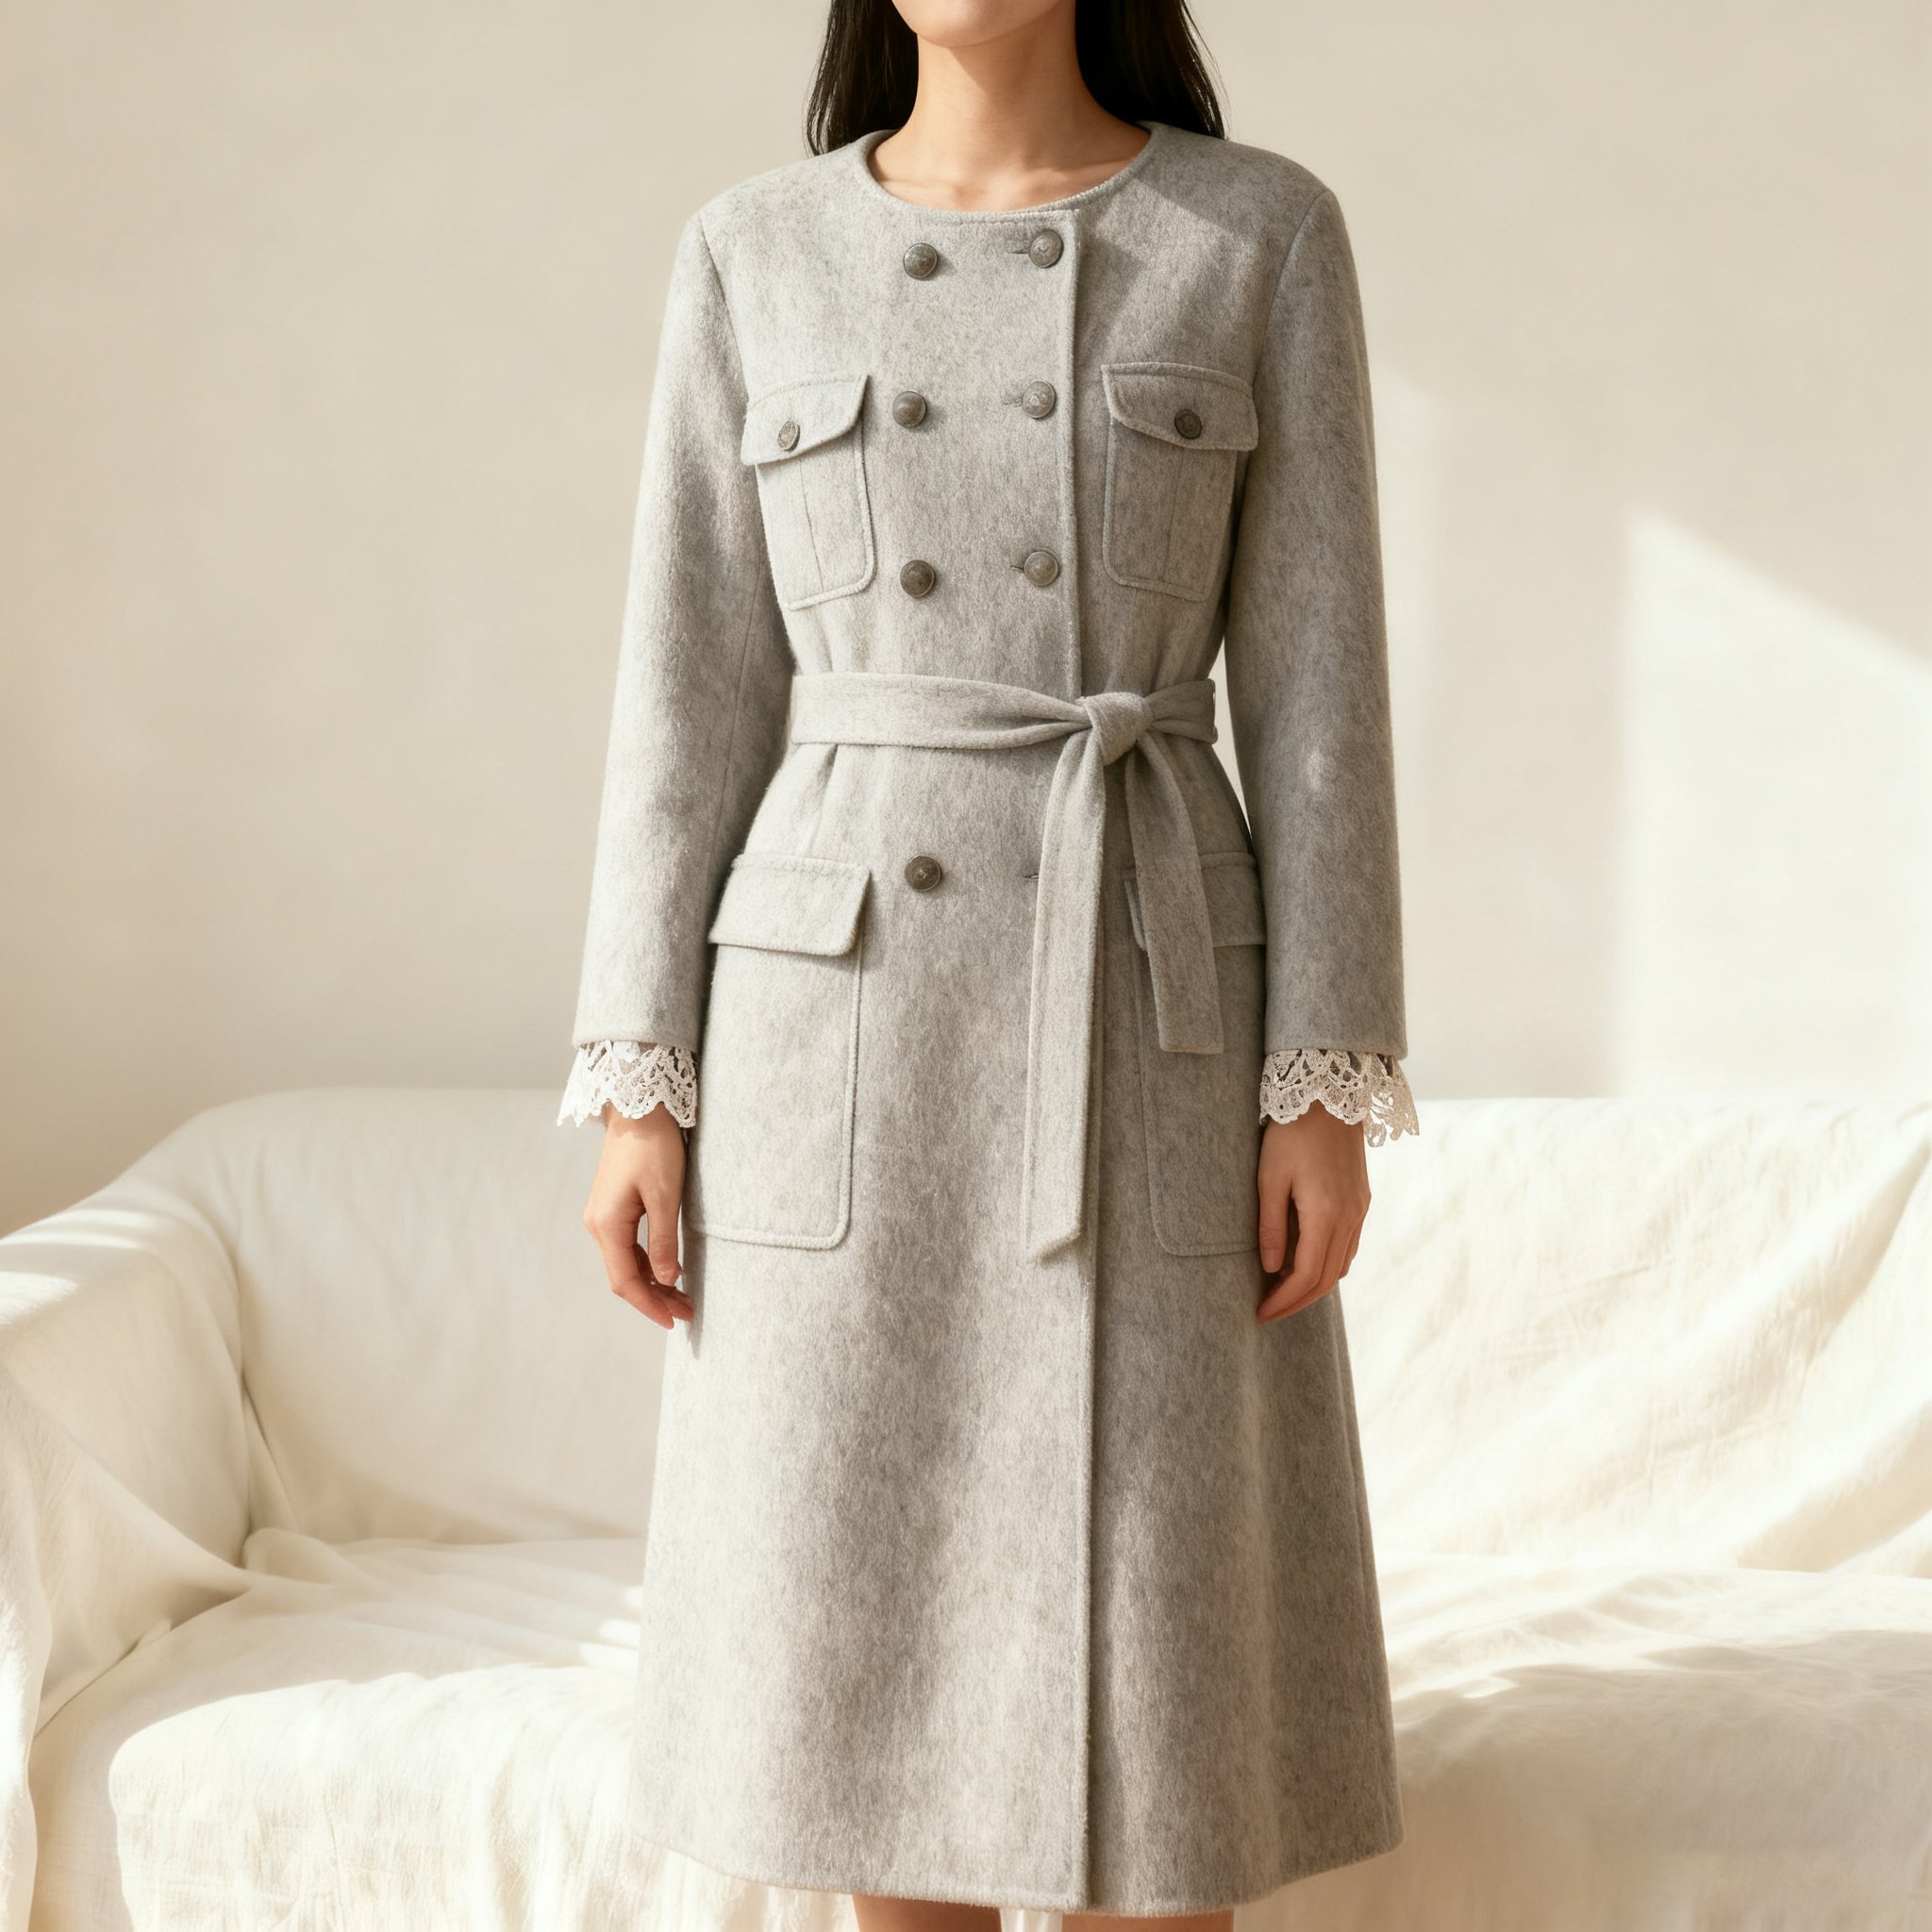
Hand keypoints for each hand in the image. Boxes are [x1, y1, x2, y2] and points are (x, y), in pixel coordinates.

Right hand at [581, 1103, 692, 1329]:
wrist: (639, 1107)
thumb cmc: (654, 1146)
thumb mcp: (665, 1195)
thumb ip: (664, 1241)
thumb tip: (666, 1278)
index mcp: (607, 1225)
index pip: (625, 1281)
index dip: (649, 1305)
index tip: (674, 1320)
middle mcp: (598, 1225)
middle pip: (623, 1276)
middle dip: (654, 1298)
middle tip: (686, 1313)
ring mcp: (602, 1217)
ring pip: (625, 1263)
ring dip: (651, 1283)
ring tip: (681, 1298)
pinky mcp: (612, 1208)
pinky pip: (626, 1247)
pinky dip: (645, 1264)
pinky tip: (666, 1271)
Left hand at [1255, 1108, 1369, 1322]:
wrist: (1328, 1095)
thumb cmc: (1291, 1133)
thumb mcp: (1269, 1178)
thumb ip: (1271, 1226)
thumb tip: (1271, 1269)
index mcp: (1326, 1214)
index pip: (1305, 1276)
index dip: (1283, 1301)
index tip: (1260, 1313)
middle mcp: (1350, 1218)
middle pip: (1327, 1279)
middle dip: (1297, 1302)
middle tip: (1268, 1311)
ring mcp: (1360, 1210)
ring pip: (1340, 1266)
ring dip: (1313, 1285)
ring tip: (1281, 1290)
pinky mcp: (1361, 1201)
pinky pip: (1348, 1247)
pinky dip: (1327, 1264)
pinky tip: (1304, 1262)